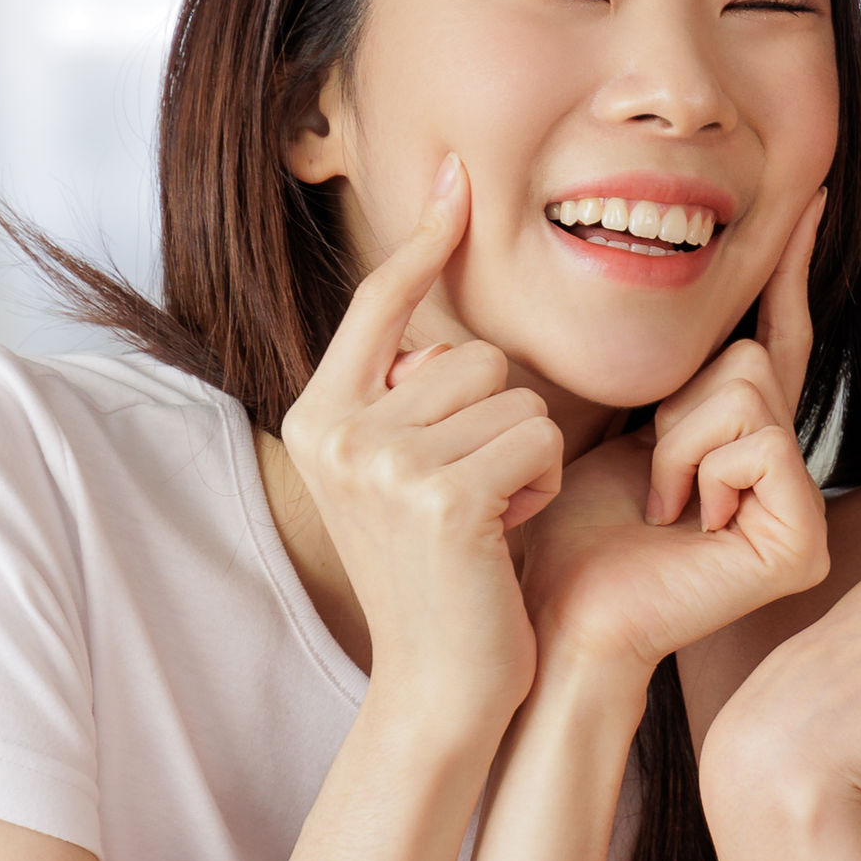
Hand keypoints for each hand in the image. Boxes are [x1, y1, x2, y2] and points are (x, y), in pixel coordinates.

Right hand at [279, 156, 561, 722]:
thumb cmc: (442, 574)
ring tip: (490, 517)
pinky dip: (542, 484)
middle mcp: (339, 431)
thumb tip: (439, 311)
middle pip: (470, 353)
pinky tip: (508, 533)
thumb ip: (409, 396)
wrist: (441, 685)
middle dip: (498, 418)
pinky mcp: (444, 495)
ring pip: (513, 396)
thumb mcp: (404, 471)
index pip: (379, 303)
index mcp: (318, 416)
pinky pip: (537, 439)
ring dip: (525, 455)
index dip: (423, 240)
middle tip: (474, 495)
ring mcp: (386, 463)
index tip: (457, 175)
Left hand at [529, 192, 831, 678]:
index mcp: (737, 441)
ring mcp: (798, 508)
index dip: (789, 270)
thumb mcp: (604, 419)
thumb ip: (654, 364)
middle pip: (752, 356)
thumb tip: (652, 261)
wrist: (550, 613)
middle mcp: (779, 469)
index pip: (775, 336)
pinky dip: (700, 470)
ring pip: (750, 390)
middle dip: (678, 403)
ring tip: (658, 505)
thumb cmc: (560, 531)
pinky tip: (681, 524)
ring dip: (678, 440)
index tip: (811, 200)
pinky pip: (759, 440)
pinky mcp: (801, 539)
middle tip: (648, 475)